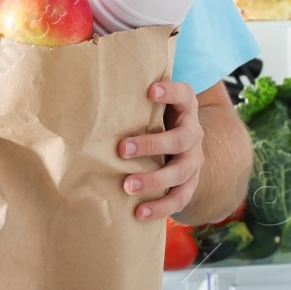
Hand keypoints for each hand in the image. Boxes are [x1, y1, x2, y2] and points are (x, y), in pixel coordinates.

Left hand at [119, 80, 202, 220]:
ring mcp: (193, 161)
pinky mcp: (190, 184)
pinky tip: (139, 213)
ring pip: (179, 172)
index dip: (170, 93)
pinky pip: (180, 199)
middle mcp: (194, 134)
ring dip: (153, 180)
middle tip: (122, 149)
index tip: (150, 90)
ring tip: (127, 186)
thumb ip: (135, 92)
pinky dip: (160, 207)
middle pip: (179, 139)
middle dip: (151, 145)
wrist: (181, 142)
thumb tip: (96, 76)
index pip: (184, 95)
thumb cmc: (155, 115)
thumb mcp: (151, 101)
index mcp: (186, 108)